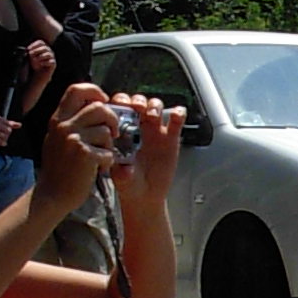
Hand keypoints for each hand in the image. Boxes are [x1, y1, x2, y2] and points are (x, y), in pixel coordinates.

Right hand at [0, 112, 15, 148]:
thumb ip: (9, 123)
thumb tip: (20, 125)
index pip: (10, 125)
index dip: (8, 130)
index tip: (2, 131)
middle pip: (9, 131)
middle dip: (6, 135)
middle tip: (0, 136)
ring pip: (5, 137)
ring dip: (3, 140)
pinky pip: (1, 142)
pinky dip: (1, 143)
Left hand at [22, 37, 54, 89]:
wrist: (37, 75)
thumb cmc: (33, 65)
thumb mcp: (30, 57)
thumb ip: (29, 51)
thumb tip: (26, 49)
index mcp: (43, 47)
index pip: (40, 42)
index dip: (34, 45)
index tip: (28, 49)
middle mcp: (48, 51)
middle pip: (44, 47)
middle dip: (36, 50)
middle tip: (30, 55)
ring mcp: (52, 57)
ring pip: (48, 54)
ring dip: (40, 56)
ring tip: (35, 60)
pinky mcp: (53, 64)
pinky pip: (51, 61)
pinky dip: (45, 62)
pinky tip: (41, 64)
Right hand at [34, 80, 127, 213]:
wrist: (52, 195)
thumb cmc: (59, 169)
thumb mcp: (56, 138)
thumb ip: (70, 121)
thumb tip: (94, 105)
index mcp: (58, 119)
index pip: (76, 90)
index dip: (95, 91)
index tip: (104, 100)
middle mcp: (64, 125)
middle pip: (99, 108)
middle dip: (112, 120)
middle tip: (114, 133)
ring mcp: (73, 139)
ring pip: (106, 131)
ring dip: (109, 145)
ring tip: (100, 157)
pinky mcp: (85, 155)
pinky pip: (108, 151)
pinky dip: (108, 162)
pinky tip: (98, 169)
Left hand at [105, 93, 182, 211]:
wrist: (146, 197)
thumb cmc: (129, 185)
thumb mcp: (121, 179)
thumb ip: (122, 173)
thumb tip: (125, 169)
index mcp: (121, 130)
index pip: (119, 107)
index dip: (120, 102)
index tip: (120, 108)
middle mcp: (138, 127)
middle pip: (138, 102)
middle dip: (137, 100)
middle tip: (137, 107)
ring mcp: (155, 131)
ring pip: (156, 106)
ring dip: (154, 105)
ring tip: (153, 115)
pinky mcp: (171, 138)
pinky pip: (176, 121)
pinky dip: (178, 113)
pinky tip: (177, 116)